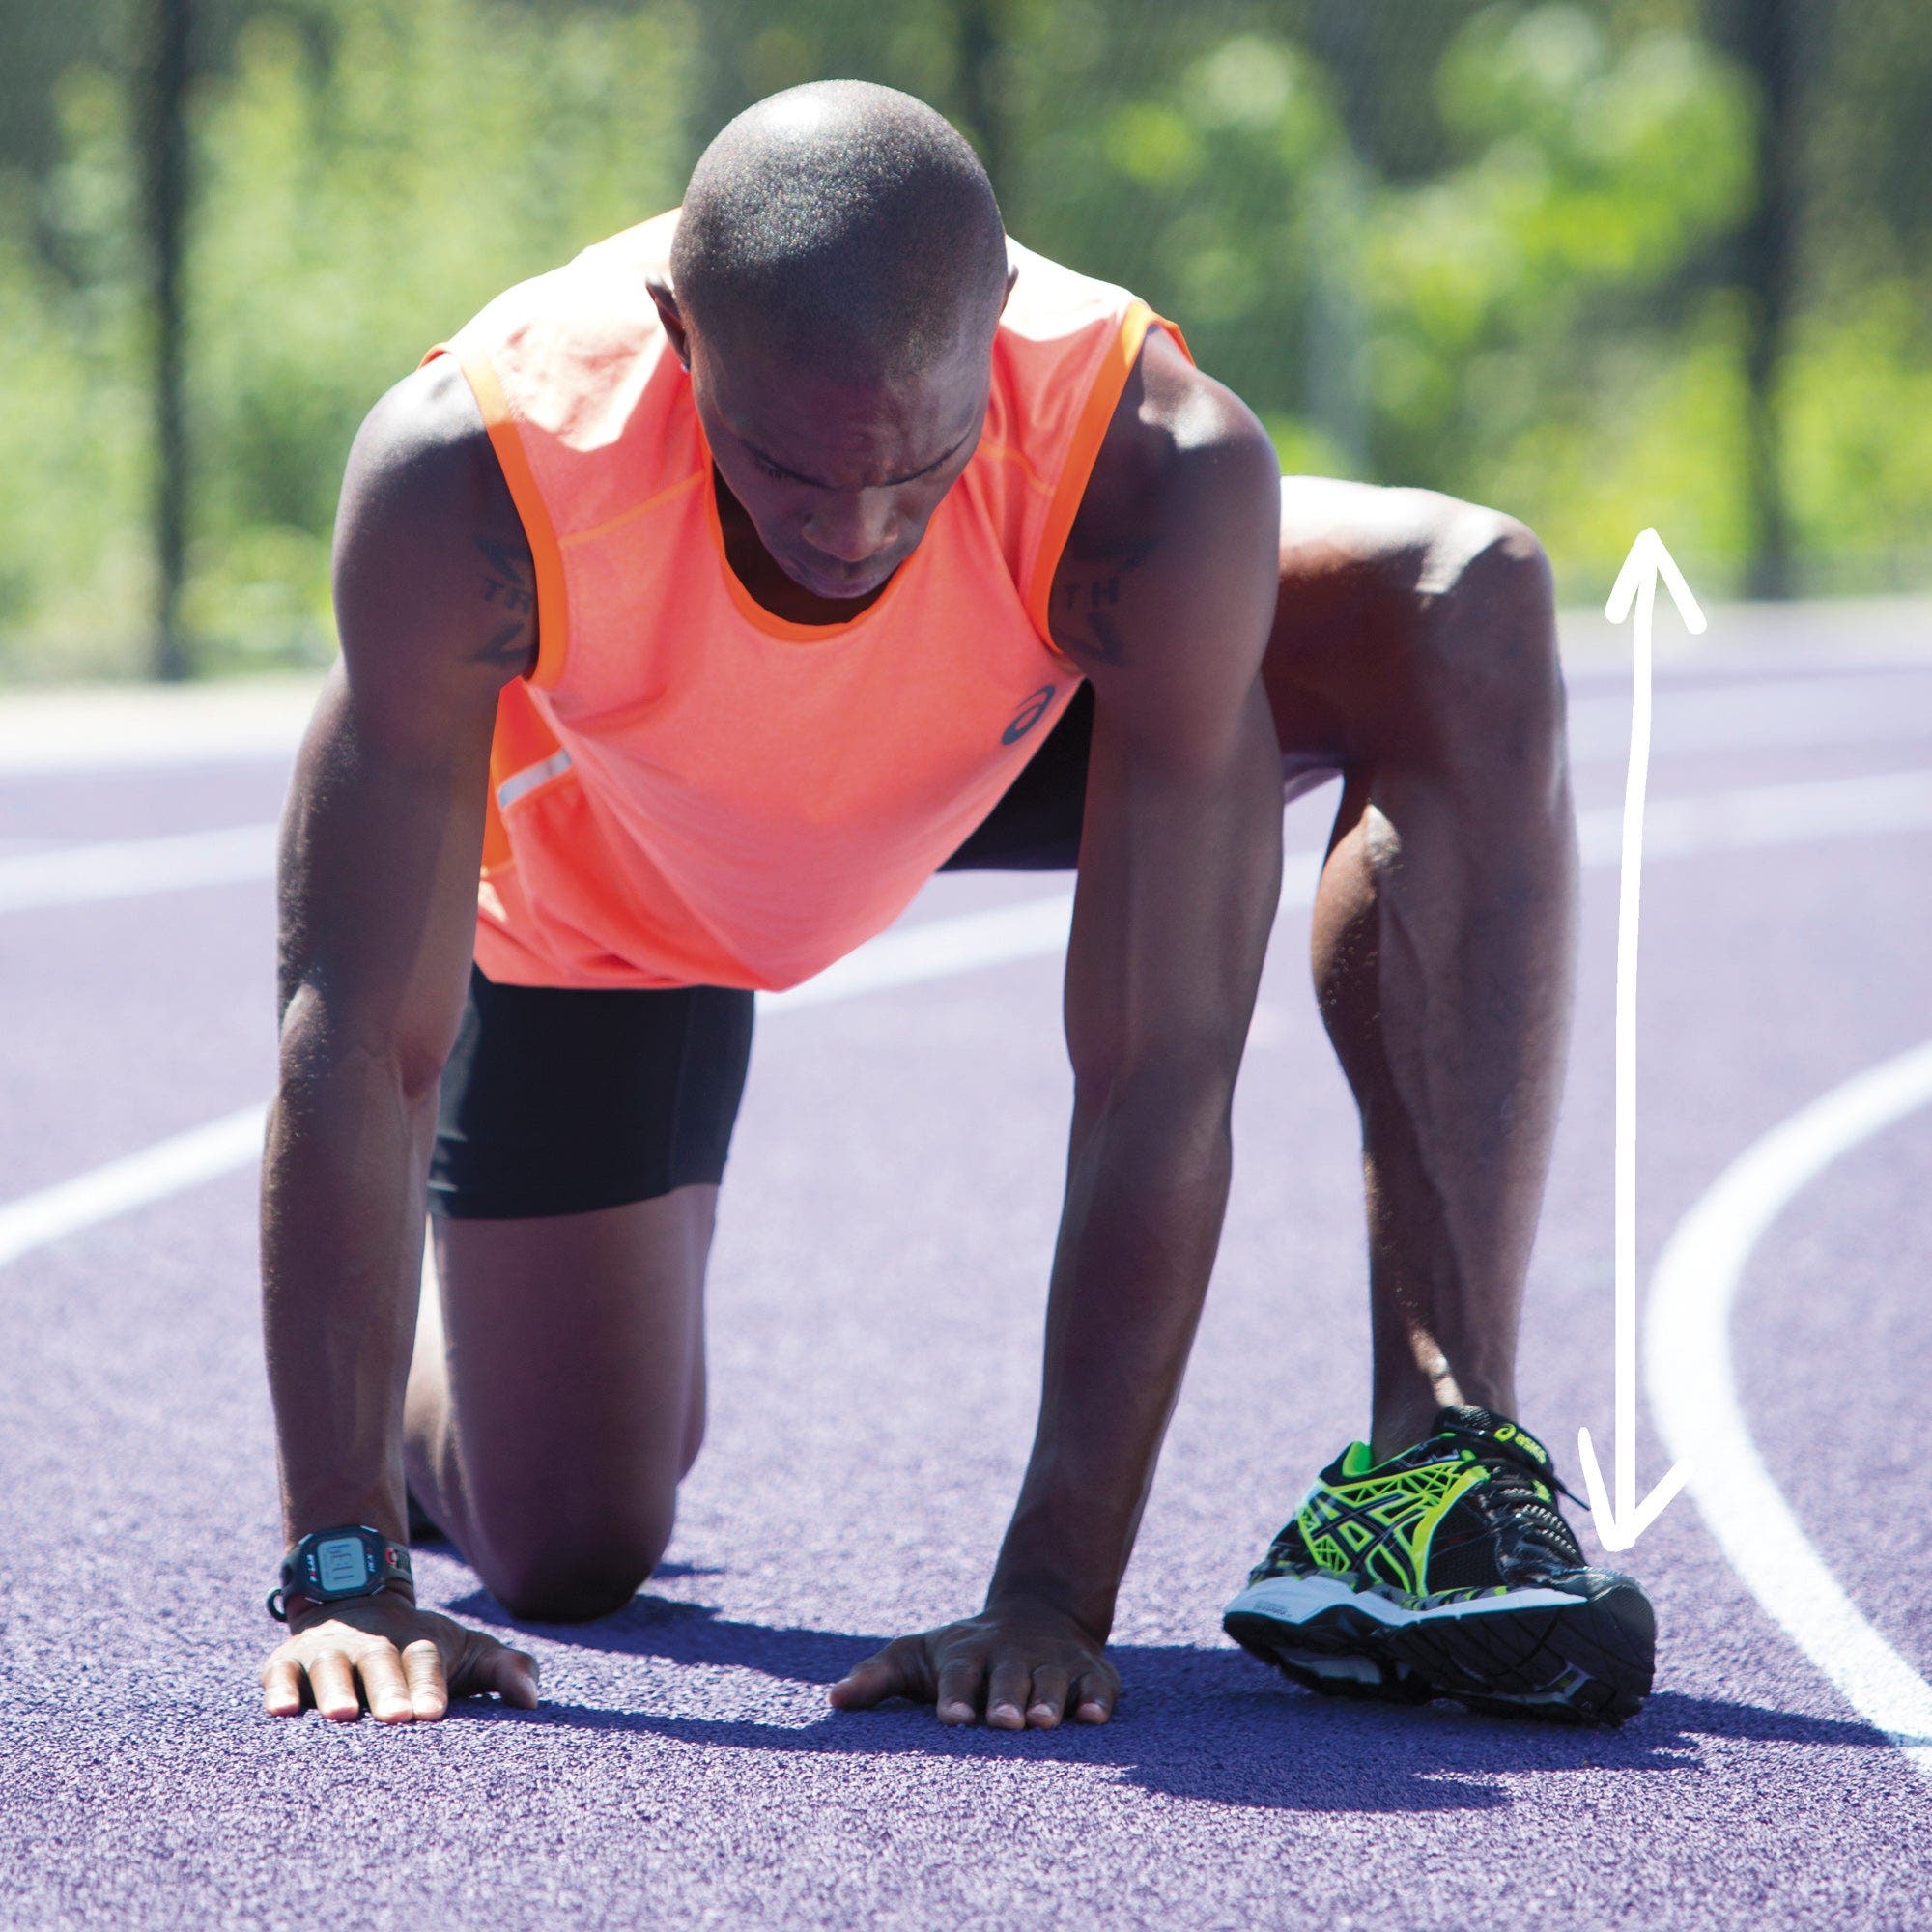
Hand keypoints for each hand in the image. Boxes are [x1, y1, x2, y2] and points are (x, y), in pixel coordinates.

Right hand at [259, 1591, 538, 1722]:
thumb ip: (504, 1670)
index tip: (433, 1714)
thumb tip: (533, 1701)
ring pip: (330, 1668)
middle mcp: (372, 1644)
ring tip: (343, 1715)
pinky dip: (278, 1690)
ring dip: (336, 1690)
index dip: (430, 1685)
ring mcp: (328, 1651)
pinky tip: (280, 1712)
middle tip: (398, 1718)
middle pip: (381, 1663)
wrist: (356, 1606)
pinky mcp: (286, 1663)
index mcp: (417, 1643)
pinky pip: (278, 1675)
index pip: (426, 1662)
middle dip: (389, 1689)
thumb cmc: (422, 1651)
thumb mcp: (468, 1652)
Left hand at [829, 1604, 1118, 1729]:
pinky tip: (1093, 1716)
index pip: (957, 1674)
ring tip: (1043, 1724)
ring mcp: (1053, 1662)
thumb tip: (833, 1700)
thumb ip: (877, 1676)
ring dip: (1049, 1701)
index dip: (954, 1696)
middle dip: (1005, 1699)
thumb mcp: (919, 1656)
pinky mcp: (1091, 1672)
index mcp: (968, 1654)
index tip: (949, 1720)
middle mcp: (1011, 1655)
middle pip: (1008, 1678)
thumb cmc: (966, 1653)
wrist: (1039, 1613)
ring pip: (1052, 1681)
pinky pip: (1097, 1685)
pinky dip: (1096, 1699)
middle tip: (1003, 1723)